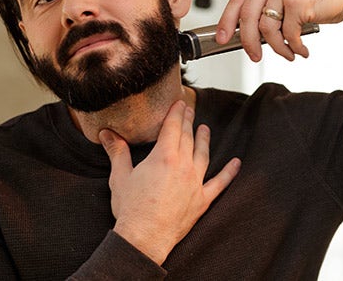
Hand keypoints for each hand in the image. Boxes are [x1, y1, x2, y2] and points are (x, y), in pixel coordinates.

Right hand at [99, 101, 240, 264]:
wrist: (144, 238)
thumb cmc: (131, 208)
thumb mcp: (120, 177)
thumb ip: (117, 152)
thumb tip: (106, 133)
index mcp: (164, 156)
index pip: (173, 127)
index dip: (176, 113)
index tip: (179, 103)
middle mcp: (183, 165)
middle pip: (188, 137)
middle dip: (188, 122)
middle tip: (190, 110)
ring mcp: (195, 182)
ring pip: (203, 155)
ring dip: (204, 140)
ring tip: (205, 129)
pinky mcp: (202, 199)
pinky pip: (220, 183)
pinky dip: (229, 173)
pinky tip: (236, 163)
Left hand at [215, 0, 342, 61]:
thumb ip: (268, 5)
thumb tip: (247, 34)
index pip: (237, 0)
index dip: (227, 22)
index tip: (222, 39)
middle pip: (247, 17)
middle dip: (249, 42)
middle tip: (255, 57)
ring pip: (267, 29)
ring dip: (277, 48)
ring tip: (289, 53)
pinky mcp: (298, 3)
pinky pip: (288, 35)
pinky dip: (294, 48)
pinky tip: (301, 50)